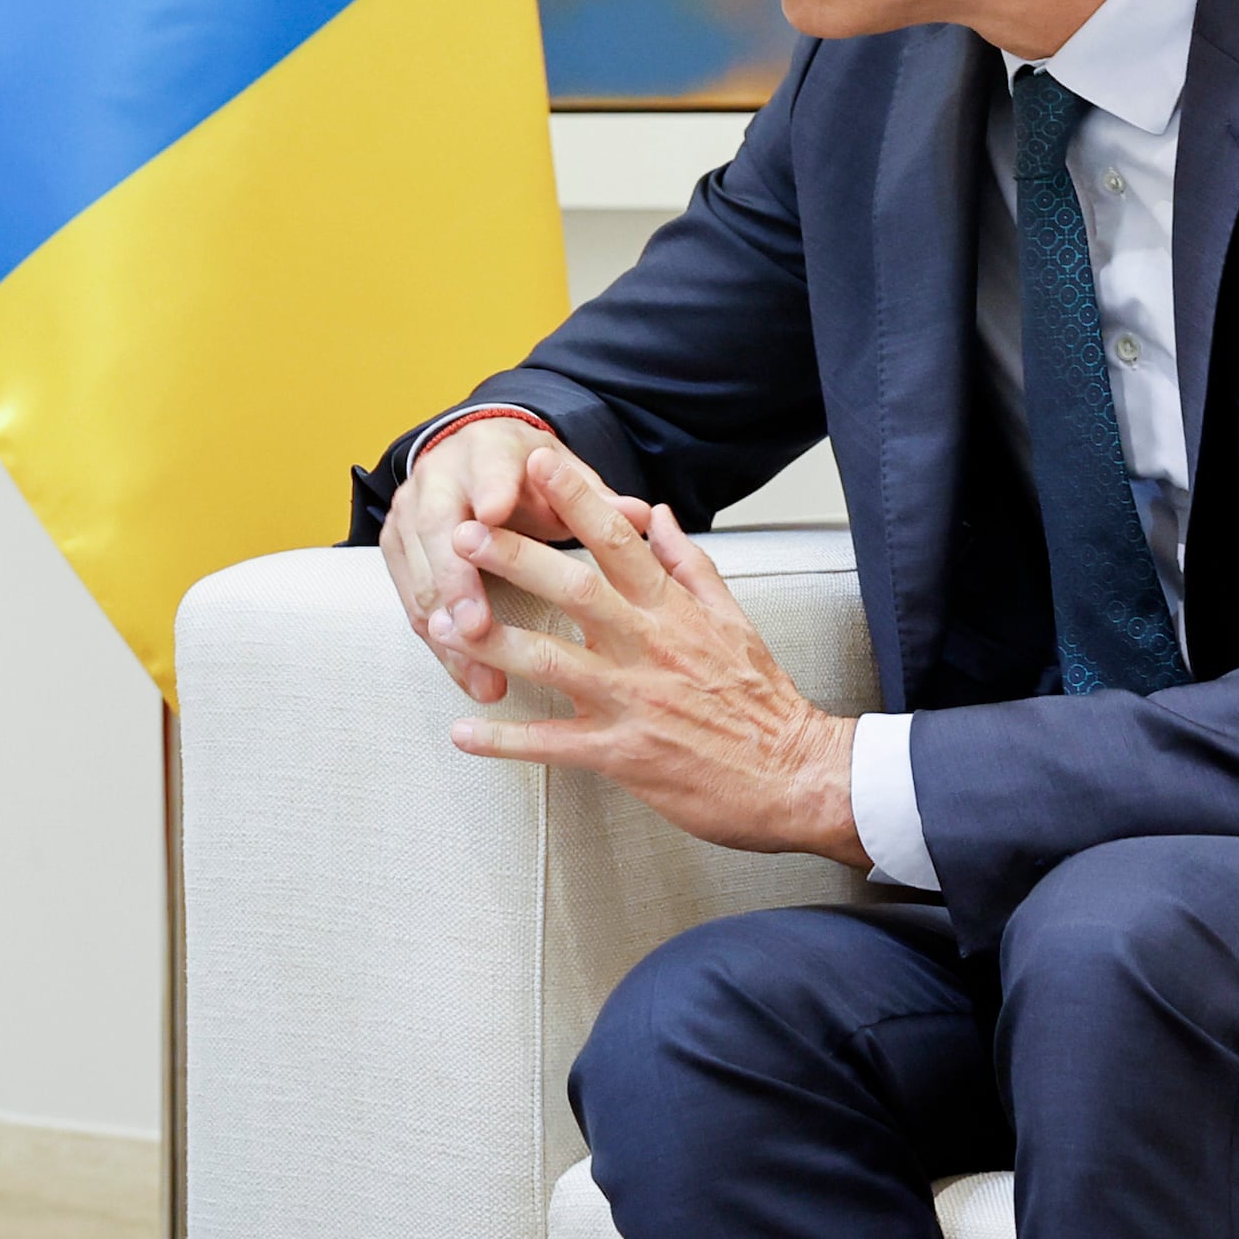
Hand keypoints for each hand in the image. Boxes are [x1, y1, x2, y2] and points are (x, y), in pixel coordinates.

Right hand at [381, 411, 576, 703]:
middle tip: (477, 624)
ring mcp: (410, 513)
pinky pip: (411, 601)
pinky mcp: (396, 547)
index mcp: (488, 450)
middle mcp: (440, 478)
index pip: (488, 466)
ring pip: (420, 573)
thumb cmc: (526, 475)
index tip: (494, 511)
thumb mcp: (562, 474)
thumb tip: (641, 515)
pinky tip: (469, 674)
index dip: (490, 488)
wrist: (472, 459)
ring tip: (480, 671)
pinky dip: (440, 643)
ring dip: (447, 627)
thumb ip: (596, 498)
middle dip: (455, 579)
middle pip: (438, 526)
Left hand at [443, 445, 863, 866]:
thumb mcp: (733, 618)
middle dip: (514, 558)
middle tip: (463, 533)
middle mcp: (648, 647)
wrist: (797, 776)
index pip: (618, 540)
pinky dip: (505, 740)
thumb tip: (656, 514)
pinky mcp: (622, 753)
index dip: (575, 498)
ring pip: (550, 663)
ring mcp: (631, 700)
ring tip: (442, 625)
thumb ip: (688, 564)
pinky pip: (553, 743)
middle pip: (573, 590)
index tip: (537, 462)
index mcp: (673, 610)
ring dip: (492, 640)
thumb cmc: (763, 700)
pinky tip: (462, 733)